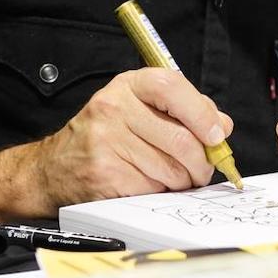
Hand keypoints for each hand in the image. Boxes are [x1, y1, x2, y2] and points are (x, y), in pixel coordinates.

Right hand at [30, 68, 233, 209]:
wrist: (55, 167)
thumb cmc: (109, 135)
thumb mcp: (143, 109)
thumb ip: (186, 111)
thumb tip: (222, 126)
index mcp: (129, 85)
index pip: (172, 87)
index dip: (202, 113)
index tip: (217, 135)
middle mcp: (113, 108)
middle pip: (180, 138)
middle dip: (202, 161)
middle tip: (204, 169)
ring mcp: (105, 142)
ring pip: (171, 169)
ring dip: (185, 181)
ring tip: (178, 178)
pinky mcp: (104, 175)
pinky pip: (153, 188)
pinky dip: (162, 192)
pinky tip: (153, 185)